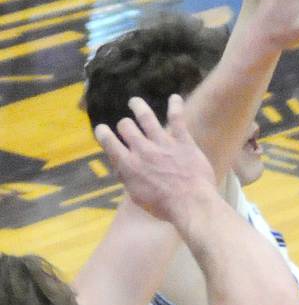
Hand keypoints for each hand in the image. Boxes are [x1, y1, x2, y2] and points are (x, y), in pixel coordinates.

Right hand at [94, 94, 216, 221]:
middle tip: (126, 125)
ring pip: (146, 117)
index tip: (101, 129)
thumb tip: (123, 168)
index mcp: (129, 165)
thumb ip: (130, 178)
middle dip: (124, 125)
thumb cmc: (165, 206)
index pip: (109, 143)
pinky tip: (175, 97)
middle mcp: (143, 151)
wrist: (191, 203)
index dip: (103, 133)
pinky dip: (175, 105)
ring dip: (138, 106)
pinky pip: (177, 118)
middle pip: (126, 127)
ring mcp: (163, 144)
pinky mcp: (182, 141)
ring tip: (134, 102)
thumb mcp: (138, 196)